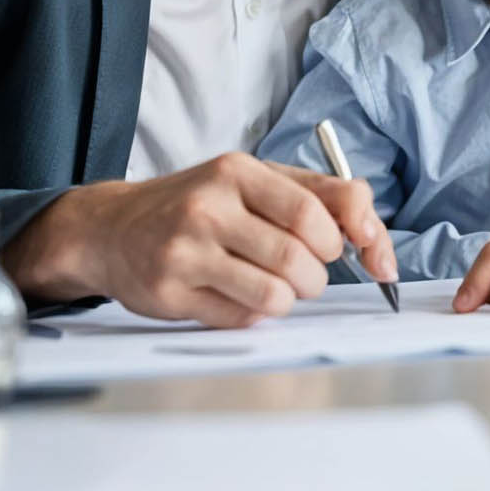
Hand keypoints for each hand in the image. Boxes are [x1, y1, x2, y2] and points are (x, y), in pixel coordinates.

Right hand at [4, 152, 397, 328]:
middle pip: (298, 259)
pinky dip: (253, 314)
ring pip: (273, 295)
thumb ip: (321, 195)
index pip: (314, 211)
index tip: (344, 250)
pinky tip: (235, 295)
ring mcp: (185, 251)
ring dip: (288, 300)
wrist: (113, 228)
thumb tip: (376, 236)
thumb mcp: (256, 181)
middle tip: (305, 274)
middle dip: (316, 278)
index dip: (343, 240)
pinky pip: (240, 319)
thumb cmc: (200, 205)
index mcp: (237, 171)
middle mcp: (208, 207)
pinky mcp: (169, 293)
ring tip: (275, 288)